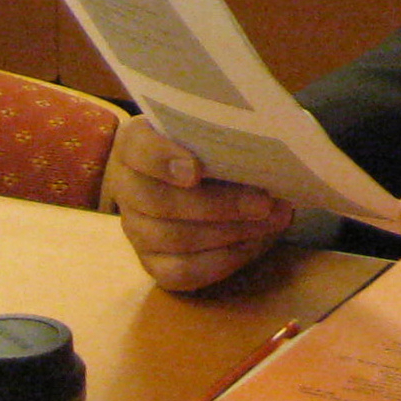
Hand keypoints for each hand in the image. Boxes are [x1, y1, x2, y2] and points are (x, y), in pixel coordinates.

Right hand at [113, 116, 295, 291]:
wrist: (192, 176)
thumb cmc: (203, 145)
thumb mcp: (206, 128)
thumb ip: (219, 132)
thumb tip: (260, 141)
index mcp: (133, 145)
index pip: (137, 150)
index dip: (162, 160)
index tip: (196, 170)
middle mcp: (126, 189)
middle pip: (161, 203)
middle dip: (220, 205)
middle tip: (265, 202)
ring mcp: (136, 231)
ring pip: (176, 240)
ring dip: (232, 232)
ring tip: (273, 220)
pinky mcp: (152, 264)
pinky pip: (184, 272)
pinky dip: (225, 260)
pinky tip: (256, 243)